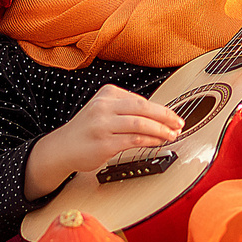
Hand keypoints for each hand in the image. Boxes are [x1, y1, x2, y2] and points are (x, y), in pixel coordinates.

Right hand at [26, 86, 184, 195]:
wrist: (62, 148)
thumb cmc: (87, 130)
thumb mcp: (104, 109)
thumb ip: (127, 109)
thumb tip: (159, 116)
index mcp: (107, 94)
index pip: (141, 100)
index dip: (161, 109)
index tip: (174, 117)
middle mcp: (104, 106)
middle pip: (143, 108)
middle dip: (166, 117)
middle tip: (179, 123)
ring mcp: (103, 125)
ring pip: (141, 124)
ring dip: (161, 130)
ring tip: (172, 135)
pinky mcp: (104, 143)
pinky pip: (133, 140)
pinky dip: (150, 141)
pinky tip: (158, 142)